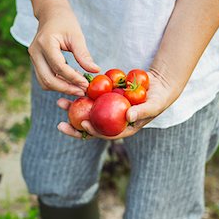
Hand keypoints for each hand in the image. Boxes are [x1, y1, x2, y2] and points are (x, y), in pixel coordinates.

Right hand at [28, 5, 99, 94]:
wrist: (50, 13)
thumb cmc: (65, 21)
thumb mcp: (77, 35)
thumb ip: (84, 54)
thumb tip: (95, 70)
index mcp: (45, 43)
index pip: (59, 67)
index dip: (73, 78)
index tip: (86, 84)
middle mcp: (35, 52)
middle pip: (48, 79)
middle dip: (66, 88)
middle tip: (82, 91)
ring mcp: (33, 58)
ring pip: (44, 82)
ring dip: (61, 88)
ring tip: (78, 86)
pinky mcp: (36, 62)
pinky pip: (45, 78)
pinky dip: (57, 83)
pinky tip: (71, 81)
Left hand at [57, 70, 180, 139]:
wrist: (159, 84)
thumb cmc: (159, 98)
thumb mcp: (153, 105)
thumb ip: (142, 112)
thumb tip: (128, 117)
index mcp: (122, 128)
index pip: (105, 134)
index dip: (93, 132)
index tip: (82, 125)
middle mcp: (112, 121)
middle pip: (91, 126)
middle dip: (75, 126)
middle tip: (61, 124)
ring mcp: (108, 109)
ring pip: (88, 111)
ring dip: (73, 108)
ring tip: (60, 103)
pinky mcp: (106, 97)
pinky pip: (92, 96)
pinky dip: (82, 93)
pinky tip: (70, 87)